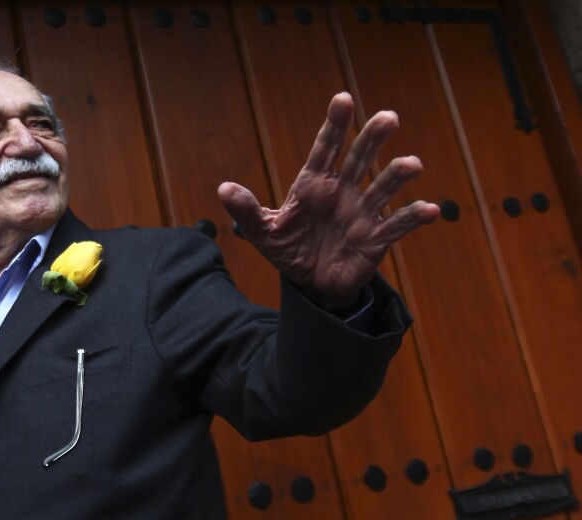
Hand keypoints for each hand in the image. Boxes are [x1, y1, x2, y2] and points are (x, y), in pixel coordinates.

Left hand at [218, 92, 438, 308]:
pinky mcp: (375, 239)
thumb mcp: (262, 233)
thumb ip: (246, 211)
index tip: (343, 99)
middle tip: (388, 117)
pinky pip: (397, 226)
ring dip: (398, 175)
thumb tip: (223, 189)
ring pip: (382, 188)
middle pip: (359, 159)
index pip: (325, 149)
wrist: (311, 283)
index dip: (334, 125)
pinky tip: (432, 210)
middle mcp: (342, 192)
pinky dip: (414, 217)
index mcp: (314, 185)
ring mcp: (361, 213)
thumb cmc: (290, 250)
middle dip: (372, 138)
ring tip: (412, 164)